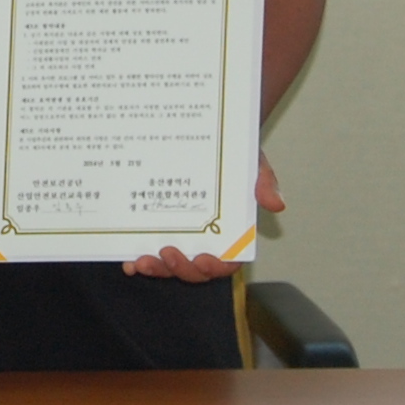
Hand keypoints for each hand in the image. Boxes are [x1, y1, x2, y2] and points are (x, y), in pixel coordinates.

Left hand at [122, 159, 284, 282]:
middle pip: (196, 269)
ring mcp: (181, 236)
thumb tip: (276, 203)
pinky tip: (128, 261)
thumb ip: (263, 182)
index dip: (217, 267)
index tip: (204, 260)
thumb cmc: (233, 155)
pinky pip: (150, 251)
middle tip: (167, 254)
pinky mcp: (158, 229)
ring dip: (157, 269)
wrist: (208, 135)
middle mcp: (205, 239)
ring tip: (141, 262)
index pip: (228, 261)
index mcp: (231, 232)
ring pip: (171, 266)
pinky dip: (139, 261)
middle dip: (181, 269)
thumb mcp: (252, 162)